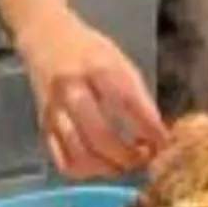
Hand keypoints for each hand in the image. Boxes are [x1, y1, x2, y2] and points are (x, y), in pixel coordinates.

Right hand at [18, 11, 169, 178]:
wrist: (44, 36)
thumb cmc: (88, 49)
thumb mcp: (118, 59)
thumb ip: (136, 93)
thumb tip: (156, 132)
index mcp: (96, 67)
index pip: (126, 102)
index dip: (148, 127)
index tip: (164, 142)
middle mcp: (72, 89)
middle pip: (100, 133)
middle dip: (128, 155)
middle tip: (144, 158)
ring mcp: (54, 110)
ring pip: (79, 152)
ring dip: (108, 167)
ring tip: (125, 165)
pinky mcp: (43, 124)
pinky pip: (62, 159)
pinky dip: (84, 171)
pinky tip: (100, 166)